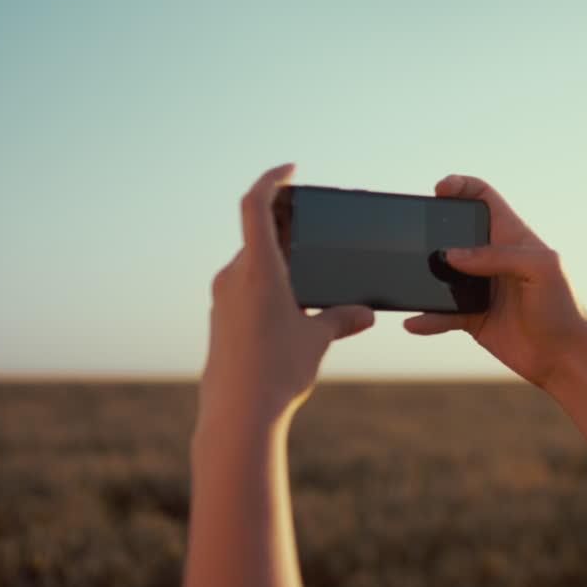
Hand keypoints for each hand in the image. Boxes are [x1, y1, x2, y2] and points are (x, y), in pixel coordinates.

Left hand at [201, 164, 374, 421]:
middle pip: (258, 238)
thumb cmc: (277, 372)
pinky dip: (267, 289)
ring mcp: (222, 299)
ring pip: (252, 266)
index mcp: (257, 270)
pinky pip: (244, 290)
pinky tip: (289, 311)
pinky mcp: (219, 320)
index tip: (291, 170)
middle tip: (313, 230)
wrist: (237, 416)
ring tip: (309, 279)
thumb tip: (366, 314)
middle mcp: (233, 277)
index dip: (272, 180)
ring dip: (278, 265)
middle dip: (286, 232)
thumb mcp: (317, 340)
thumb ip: (341, 318)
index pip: (255, 205)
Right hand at [403, 175, 586, 389]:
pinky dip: (427, 318)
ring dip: (422, 276)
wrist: (566, 357)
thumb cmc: (564, 307)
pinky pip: (442, 314)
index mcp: (512, 236)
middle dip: (431, 230)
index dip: (460, 187)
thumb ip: (498, 255)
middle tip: (414, 237)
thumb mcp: (541, 268)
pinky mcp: (472, 318)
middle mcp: (492, 259)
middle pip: (454, 233)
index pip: (482, 197)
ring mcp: (480, 288)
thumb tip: (452, 255)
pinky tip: (415, 322)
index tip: (439, 190)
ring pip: (441, 274)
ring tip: (406, 279)